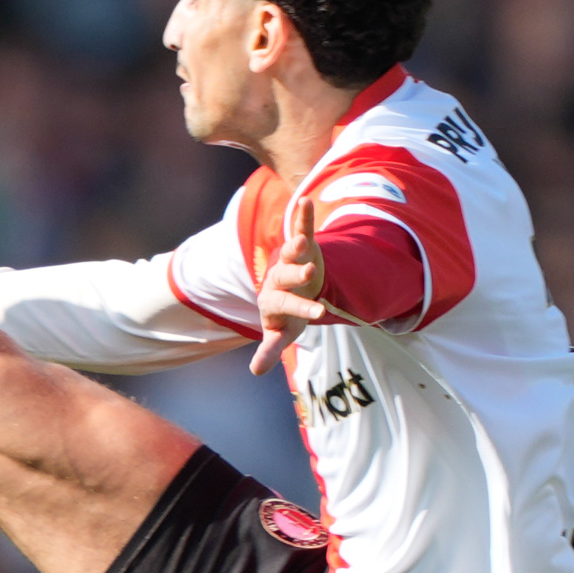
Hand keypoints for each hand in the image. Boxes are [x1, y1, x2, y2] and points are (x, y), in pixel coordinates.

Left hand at [251, 217, 333, 374]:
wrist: (291, 291)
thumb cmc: (287, 315)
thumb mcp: (282, 333)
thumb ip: (270, 349)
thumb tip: (254, 372)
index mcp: (273, 303)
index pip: (284, 308)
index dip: (300, 311)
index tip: (319, 312)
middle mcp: (279, 281)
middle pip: (286, 278)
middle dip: (298, 277)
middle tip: (311, 274)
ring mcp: (289, 263)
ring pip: (292, 255)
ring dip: (298, 247)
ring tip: (305, 239)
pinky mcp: (302, 248)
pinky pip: (302, 230)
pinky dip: (303, 217)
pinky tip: (305, 200)